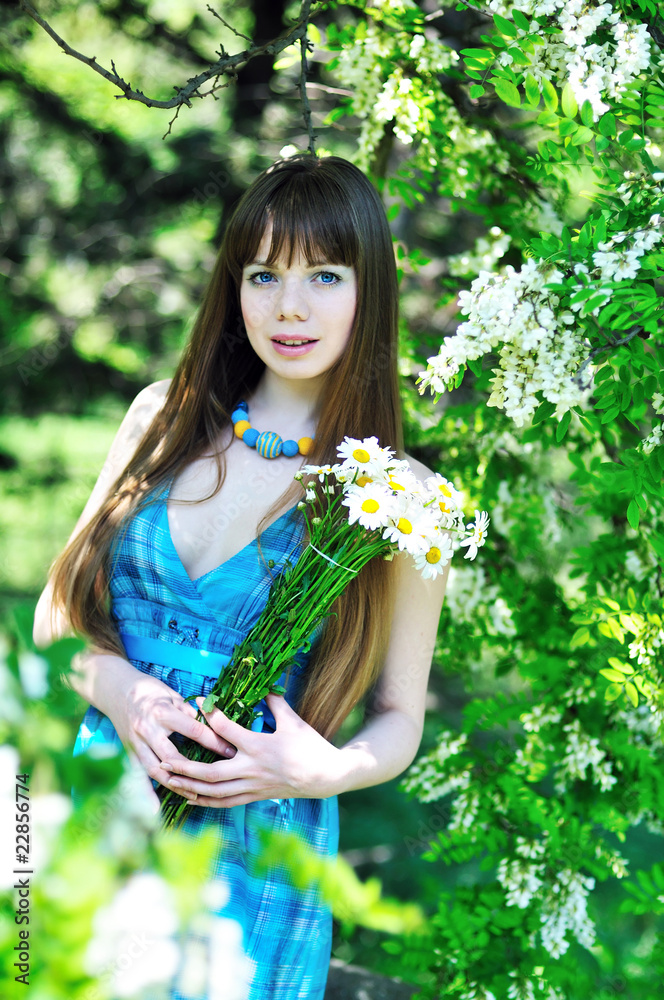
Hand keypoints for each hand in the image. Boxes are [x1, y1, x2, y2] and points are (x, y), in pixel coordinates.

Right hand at [107, 671, 238, 804]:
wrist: (116, 690)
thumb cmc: (150, 690)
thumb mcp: (172, 694)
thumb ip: (189, 712)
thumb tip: (212, 724)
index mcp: (162, 712)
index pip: (193, 730)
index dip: (213, 741)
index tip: (230, 751)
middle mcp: (147, 730)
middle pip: (173, 756)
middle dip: (195, 769)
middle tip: (217, 778)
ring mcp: (136, 744)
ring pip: (155, 769)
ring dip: (174, 784)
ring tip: (194, 795)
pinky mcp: (129, 752)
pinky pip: (137, 776)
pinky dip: (146, 793)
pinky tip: (154, 809)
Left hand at [159, 694, 344, 807]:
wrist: (326, 776)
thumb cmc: (311, 745)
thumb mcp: (293, 721)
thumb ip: (275, 703)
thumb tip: (263, 683)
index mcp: (259, 746)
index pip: (227, 731)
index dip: (210, 716)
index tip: (196, 703)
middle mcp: (252, 768)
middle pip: (211, 771)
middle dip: (185, 767)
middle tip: (163, 759)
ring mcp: (252, 786)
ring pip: (214, 791)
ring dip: (189, 787)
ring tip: (169, 781)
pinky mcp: (255, 796)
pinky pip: (225, 802)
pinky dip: (205, 801)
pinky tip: (189, 797)